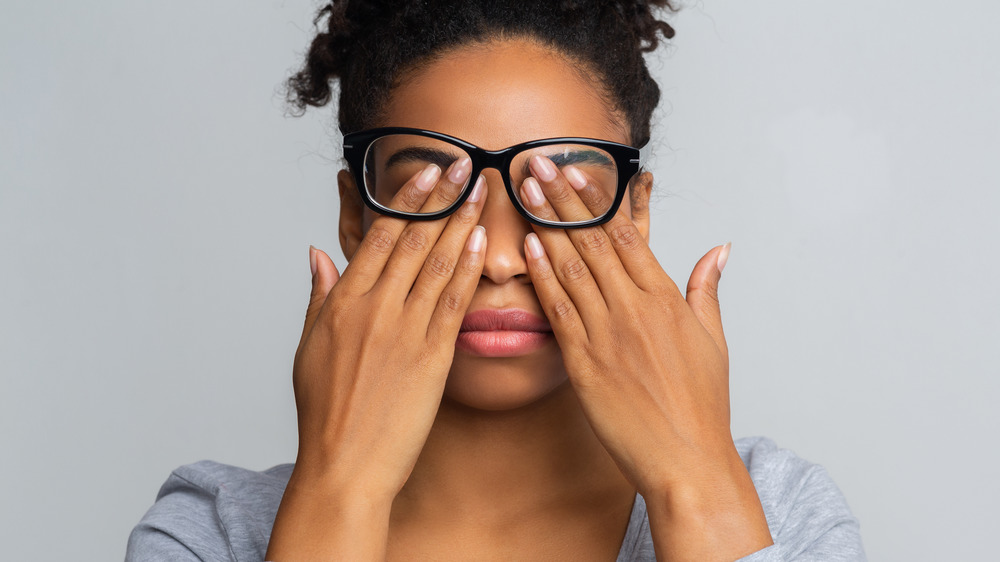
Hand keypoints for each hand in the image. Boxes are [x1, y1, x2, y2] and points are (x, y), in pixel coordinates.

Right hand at [267, 159, 487, 559]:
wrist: (344, 464)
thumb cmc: (325, 412)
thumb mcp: (307, 348)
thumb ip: (317, 295)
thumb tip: (317, 254)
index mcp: (343, 302)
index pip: (379, 236)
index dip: (406, 200)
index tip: (426, 171)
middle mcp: (375, 308)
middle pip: (413, 240)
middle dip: (441, 197)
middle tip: (464, 162)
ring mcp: (405, 330)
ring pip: (438, 263)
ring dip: (461, 222)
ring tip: (481, 189)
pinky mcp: (432, 357)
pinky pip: (454, 303)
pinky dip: (469, 269)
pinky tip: (482, 242)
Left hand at [518, 155, 771, 558]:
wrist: (686, 459)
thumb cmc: (701, 404)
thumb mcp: (713, 339)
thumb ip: (706, 289)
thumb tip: (719, 249)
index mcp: (665, 298)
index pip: (627, 233)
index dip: (597, 199)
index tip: (575, 170)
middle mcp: (634, 308)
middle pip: (593, 240)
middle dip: (563, 198)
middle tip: (537, 163)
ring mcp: (607, 333)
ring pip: (572, 267)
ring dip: (545, 225)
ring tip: (526, 191)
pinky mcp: (584, 363)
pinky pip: (560, 310)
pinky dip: (543, 276)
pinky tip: (528, 247)